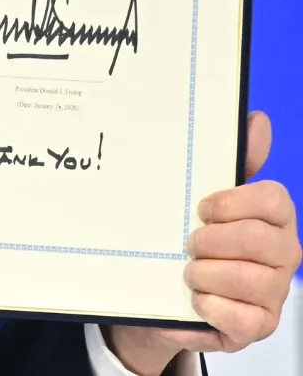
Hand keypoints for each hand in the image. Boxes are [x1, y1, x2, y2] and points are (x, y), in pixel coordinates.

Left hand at [105, 112, 301, 374]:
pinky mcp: (258, 326)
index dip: (234, 203)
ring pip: (248, 278)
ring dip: (206, 274)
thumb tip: (257, 121)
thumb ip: (233, 164)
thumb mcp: (205, 202)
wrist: (164, 295)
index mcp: (275, 219)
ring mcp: (274, 292)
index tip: (202, 208)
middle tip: (189, 244)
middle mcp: (283, 254)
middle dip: (213, 240)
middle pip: (258, 239)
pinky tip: (197, 300)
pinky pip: (243, 318)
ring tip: (188, 272)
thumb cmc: (192, 241)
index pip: (275, 200)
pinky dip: (212, 306)